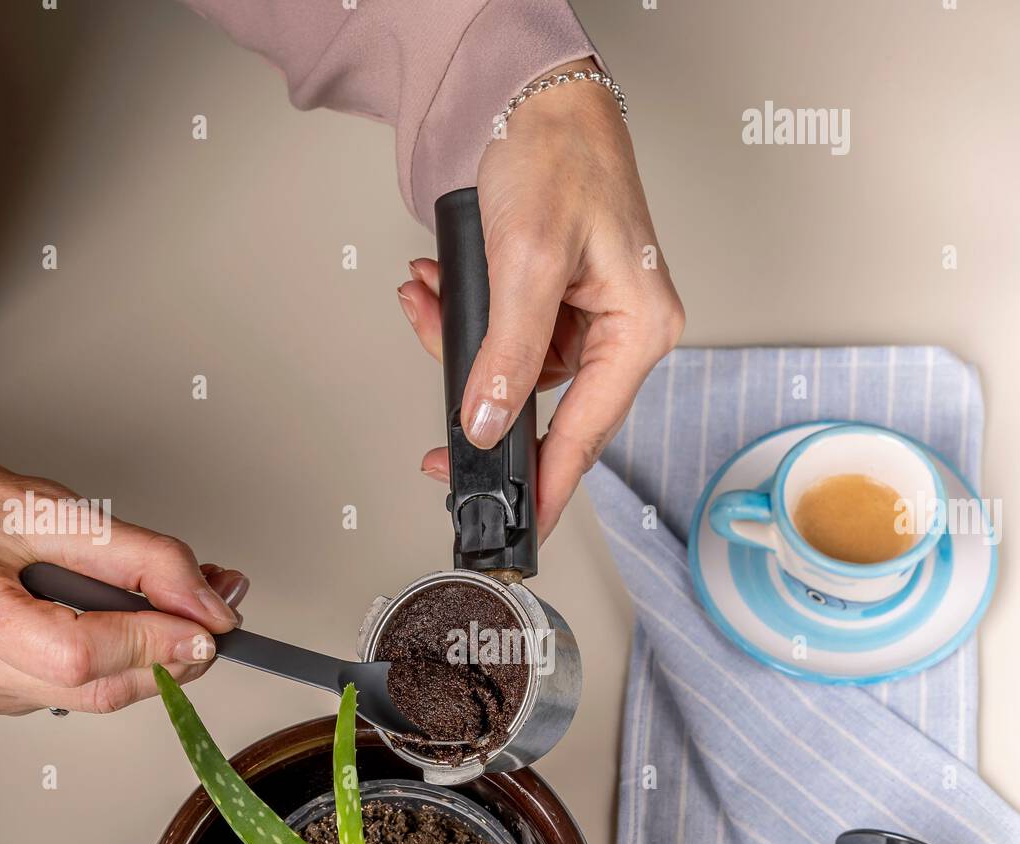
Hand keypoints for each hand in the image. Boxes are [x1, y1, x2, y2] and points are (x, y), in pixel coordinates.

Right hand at [0, 455, 247, 714]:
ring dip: (159, 656)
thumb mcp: (57, 515)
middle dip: (175, 654)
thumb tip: (210, 604)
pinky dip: (127, 659)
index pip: (79, 655)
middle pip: (101, 688)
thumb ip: (141, 558)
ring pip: (101, 695)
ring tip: (190, 603)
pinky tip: (144, 622)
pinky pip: (83, 690)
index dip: (151, 644)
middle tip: (219, 610)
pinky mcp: (11, 695)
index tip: (207, 626)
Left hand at [397, 59, 683, 538]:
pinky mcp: (557, 301)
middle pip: (544, 408)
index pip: (588, 434)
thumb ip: (507, 354)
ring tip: (426, 302)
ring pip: (512, 373)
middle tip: (440, 444)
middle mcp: (622, 329)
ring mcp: (589, 317)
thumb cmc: (560, 153)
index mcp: (641, 327)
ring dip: (459, 344)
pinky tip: (434, 287)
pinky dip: (462, 318)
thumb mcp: (528, 262)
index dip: (548, 487)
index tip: (522, 529)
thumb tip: (488, 422)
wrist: (536, 92)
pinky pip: (503, 337)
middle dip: (479, 401)